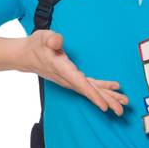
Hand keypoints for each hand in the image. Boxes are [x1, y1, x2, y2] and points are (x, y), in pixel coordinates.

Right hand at [13, 30, 127, 115]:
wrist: (26, 56)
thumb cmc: (36, 45)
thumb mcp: (43, 37)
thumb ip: (51, 39)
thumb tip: (57, 41)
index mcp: (62, 69)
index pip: (80, 84)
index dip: (93, 95)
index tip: (104, 106)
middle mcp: (67, 78)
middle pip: (89, 92)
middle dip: (105, 101)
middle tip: (121, 110)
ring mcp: (70, 80)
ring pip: (91, 91)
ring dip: (107, 97)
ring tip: (122, 104)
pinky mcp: (72, 78)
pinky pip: (89, 86)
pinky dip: (102, 89)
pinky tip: (114, 89)